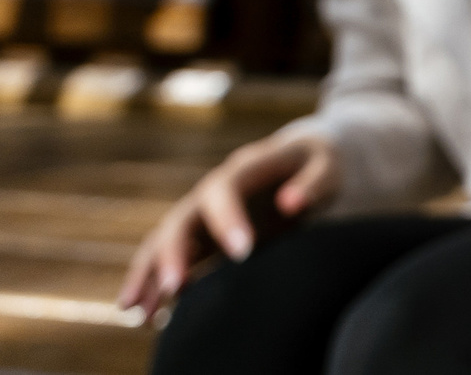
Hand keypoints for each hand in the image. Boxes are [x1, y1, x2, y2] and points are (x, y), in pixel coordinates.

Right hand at [118, 130, 339, 317]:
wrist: (307, 159)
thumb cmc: (321, 162)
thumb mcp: (327, 165)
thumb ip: (314, 182)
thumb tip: (292, 203)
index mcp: (245, 168)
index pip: (226, 189)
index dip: (229, 218)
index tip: (243, 252)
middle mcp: (214, 192)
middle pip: (182, 219)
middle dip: (174, 253)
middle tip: (174, 287)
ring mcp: (204, 215)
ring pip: (165, 242)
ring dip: (149, 274)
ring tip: (137, 310)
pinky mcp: (204, 238)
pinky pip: (174, 261)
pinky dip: (158, 285)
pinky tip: (150, 316)